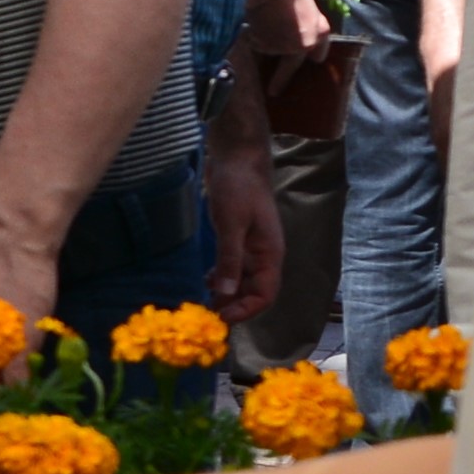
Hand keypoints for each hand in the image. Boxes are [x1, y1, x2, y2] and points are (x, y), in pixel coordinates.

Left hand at [204, 133, 282, 319]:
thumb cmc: (238, 186)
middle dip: (234, 306)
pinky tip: (207, 280)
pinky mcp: (238, 238)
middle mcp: (264, 254)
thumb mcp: (231, 223)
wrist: (236, 155)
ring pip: (243, 281)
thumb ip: (230, 259)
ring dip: (227, 294)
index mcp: (270, 253)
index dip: (247, 310)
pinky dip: (222, 277)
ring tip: (204, 302)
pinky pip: (234, 267)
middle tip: (207, 316)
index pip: (266, 294)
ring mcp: (251, 247)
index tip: (222, 318)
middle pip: (254, 292)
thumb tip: (227, 295)